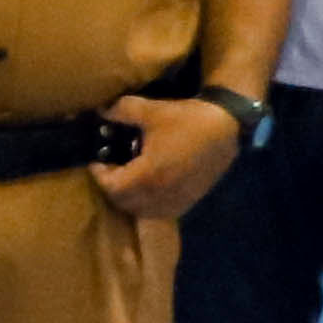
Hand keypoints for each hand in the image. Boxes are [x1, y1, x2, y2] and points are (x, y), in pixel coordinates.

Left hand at [91, 94, 245, 221]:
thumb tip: (101, 111)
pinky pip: (163, 211)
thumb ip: (120, 111)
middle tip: (109, 170)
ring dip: (130, 199)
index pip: (112, 187)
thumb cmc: (186, 119)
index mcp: (149, 174)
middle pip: (125, 202)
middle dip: (112, 187)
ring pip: (143, 211)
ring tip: (127, 179)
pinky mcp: (191, 199)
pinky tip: (149, 187)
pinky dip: (149, 205)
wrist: (225, 127)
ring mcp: (178, 199)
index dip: (100, 175)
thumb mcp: (149, 110)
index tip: (97, 161)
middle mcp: (162, 193)